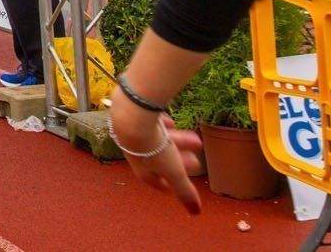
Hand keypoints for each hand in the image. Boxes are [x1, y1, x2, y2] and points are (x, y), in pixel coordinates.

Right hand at [109, 90, 202, 213]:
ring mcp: (135, 138)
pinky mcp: (135, 122)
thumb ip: (184, 190)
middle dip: (182, 161)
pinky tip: (171, 122)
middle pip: (163, 162)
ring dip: (179, 142)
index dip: (176, 184)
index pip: (160, 183)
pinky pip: (151, 126)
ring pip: (160, 143)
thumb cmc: (153, 149)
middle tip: (197, 160)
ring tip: (195, 137)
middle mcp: (137, 156)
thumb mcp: (174, 171)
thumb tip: (195, 212)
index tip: (189, 181)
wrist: (133, 118)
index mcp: (144, 172)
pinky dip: (163, 126)